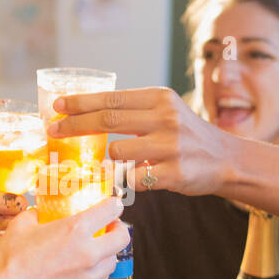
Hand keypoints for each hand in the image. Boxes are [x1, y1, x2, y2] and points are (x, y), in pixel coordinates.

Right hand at [0, 197, 127, 278]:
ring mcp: (88, 276)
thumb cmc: (12, 261)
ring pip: (113, 261)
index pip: (111, 210)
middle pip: (123, 238)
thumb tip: (39, 214)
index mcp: (75, 229)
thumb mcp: (21, 226)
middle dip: (118, 229)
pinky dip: (98, 272)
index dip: (114, 205)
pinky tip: (85, 269)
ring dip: (107, 253)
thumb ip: (35, 215)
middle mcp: (88, 253)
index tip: (112, 205)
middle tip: (109, 228)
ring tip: (95, 250)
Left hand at [48, 87, 230, 196]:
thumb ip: (134, 110)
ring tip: (121, 161)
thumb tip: (87, 112)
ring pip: (117, 152)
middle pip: (107, 120)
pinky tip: (136, 177)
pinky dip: (127, 180)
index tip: (57, 106)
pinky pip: (132, 178)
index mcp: (160, 98)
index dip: (80, 103)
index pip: (111, 98)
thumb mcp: (166, 111)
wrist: (226, 159)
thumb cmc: (187, 135)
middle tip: (53, 130)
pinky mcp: (174, 173)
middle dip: (74, 125)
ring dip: (109, 159)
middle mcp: (166, 118)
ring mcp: (171, 146)